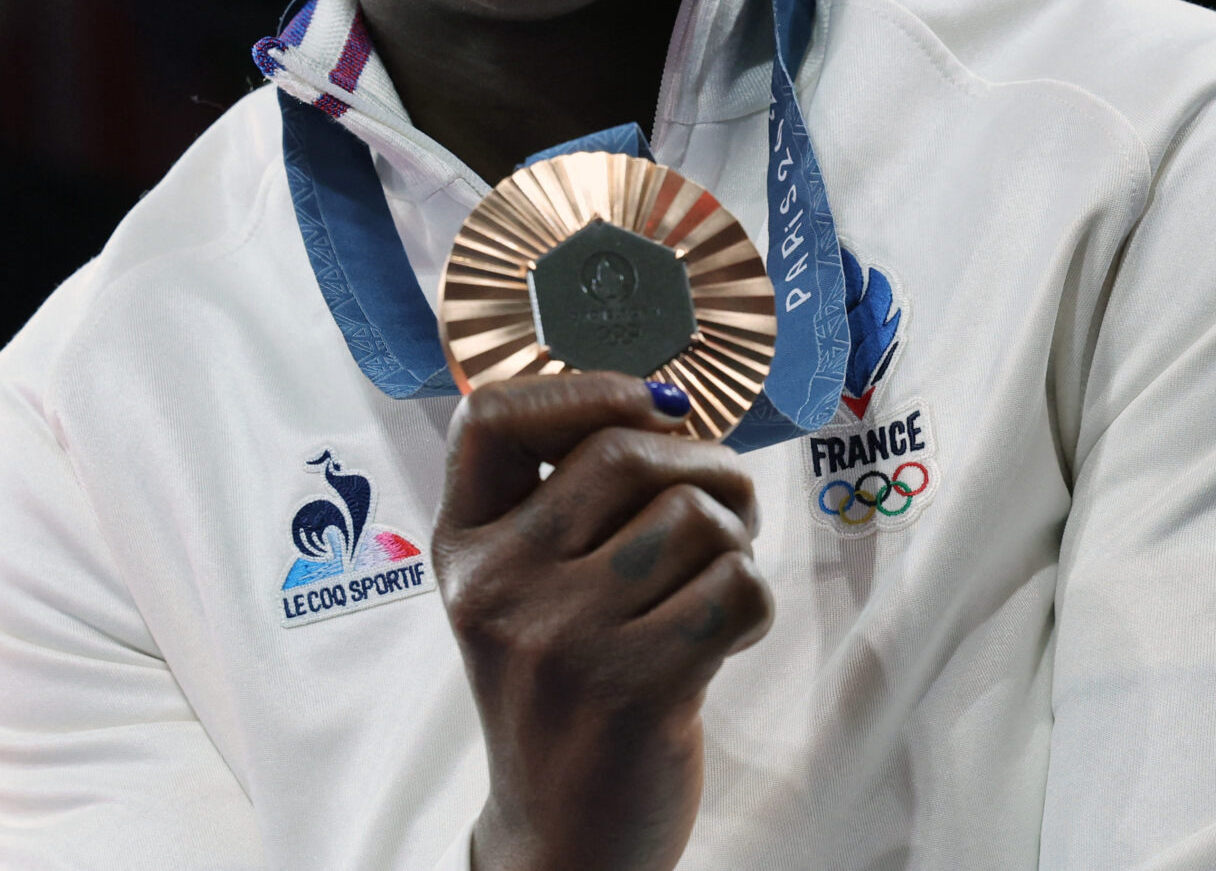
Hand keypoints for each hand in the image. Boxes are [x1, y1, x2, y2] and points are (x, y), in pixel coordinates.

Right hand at [432, 374, 770, 870]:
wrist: (561, 840)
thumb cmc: (560, 698)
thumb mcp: (518, 594)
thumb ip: (560, 505)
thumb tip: (664, 404)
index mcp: (462, 550)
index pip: (493, 418)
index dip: (583, 389)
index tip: (651, 408)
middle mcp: (499, 586)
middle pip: (623, 454)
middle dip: (704, 464)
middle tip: (727, 505)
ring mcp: (562, 638)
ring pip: (692, 519)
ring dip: (735, 539)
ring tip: (719, 581)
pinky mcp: (635, 688)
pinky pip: (736, 588)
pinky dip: (754, 599)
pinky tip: (727, 634)